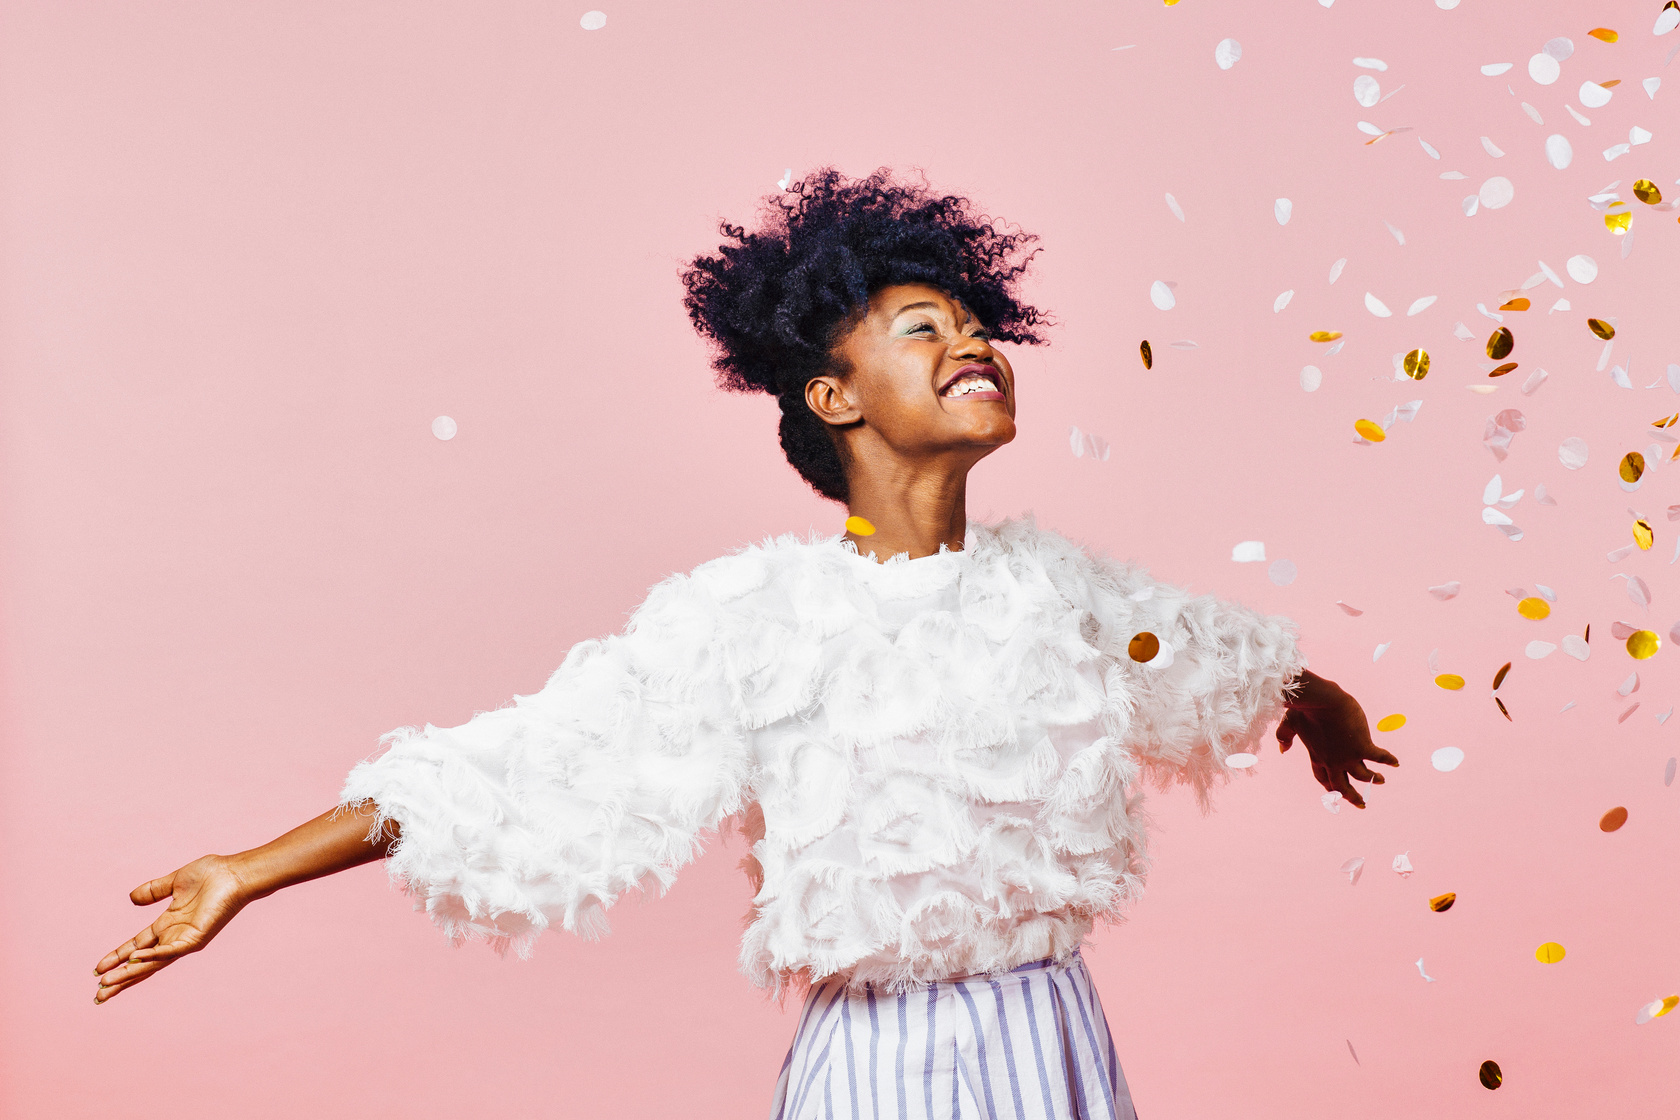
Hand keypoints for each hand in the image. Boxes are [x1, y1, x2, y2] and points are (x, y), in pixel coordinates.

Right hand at [93, 854, 252, 1003]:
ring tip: (106, 985)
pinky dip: (153, 956)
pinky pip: (171, 950)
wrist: (235, 872)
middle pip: (141, 963)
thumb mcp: (175, 882)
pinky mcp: (197, 937)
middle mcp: (175, 936)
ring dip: (129, 973)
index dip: (117, 958)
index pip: (137, 946)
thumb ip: (154, 890)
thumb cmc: (212, 875)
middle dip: (120, 978)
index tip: (98, 970)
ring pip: (152, 962)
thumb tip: (132, 898)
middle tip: (98, 995)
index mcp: (168, 925)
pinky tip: (135, 961)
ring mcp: (185, 939)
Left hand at [1276, 669, 1398, 808]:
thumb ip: (1284, 736)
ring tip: (1381, 781)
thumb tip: (1281, 750)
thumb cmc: (1305, 708)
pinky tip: (1396, 763)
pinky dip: (1388, 761)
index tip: (1335, 794)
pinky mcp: (1363, 747)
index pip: (1323, 778)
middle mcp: (1332, 761)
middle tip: (1362, 805)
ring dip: (1373, 780)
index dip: (1330, 787)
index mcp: (1316, 755)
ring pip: (1362, 777)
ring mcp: (1348, 756)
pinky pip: (1379, 758)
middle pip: (1342, 787)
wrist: (1322, 700)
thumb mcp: (1290, 722)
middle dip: (1352, 797)